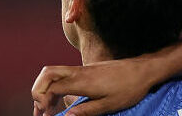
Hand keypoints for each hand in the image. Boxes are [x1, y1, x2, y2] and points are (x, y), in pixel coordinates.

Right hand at [32, 58, 156, 115]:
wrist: (144, 70)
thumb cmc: (129, 88)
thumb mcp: (109, 105)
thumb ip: (85, 111)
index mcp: (83, 81)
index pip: (52, 87)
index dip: (42, 101)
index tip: (46, 115)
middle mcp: (80, 72)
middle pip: (47, 74)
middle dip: (37, 90)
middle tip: (40, 110)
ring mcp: (83, 70)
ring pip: (54, 72)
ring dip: (45, 88)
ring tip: (45, 109)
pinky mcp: (88, 70)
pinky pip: (64, 74)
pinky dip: (56, 86)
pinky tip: (59, 101)